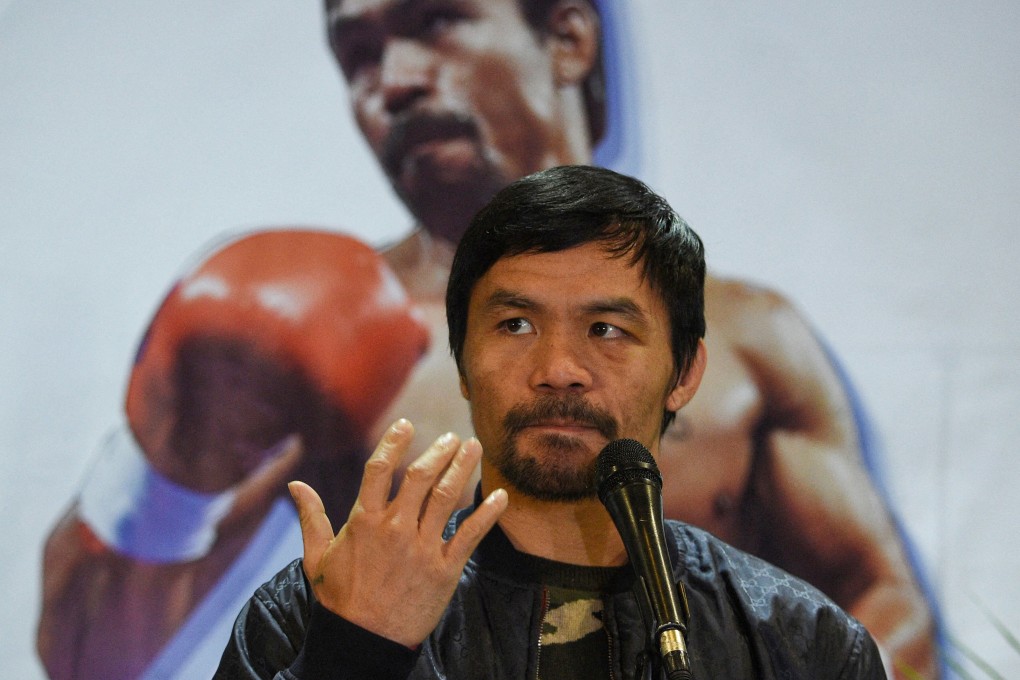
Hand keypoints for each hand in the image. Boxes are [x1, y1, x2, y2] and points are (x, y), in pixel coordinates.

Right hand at [289, 419, 506, 647]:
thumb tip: (295, 485)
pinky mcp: (444, 570)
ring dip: (463, 469)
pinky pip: (470, 535)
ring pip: (447, 498)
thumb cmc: (339, 600)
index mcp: (363, 521)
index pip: (379, 469)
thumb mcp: (316, 557)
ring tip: (474, 448)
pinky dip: (488, 513)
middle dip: (439, 452)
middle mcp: (395, 530)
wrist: (364, 643)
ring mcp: (422, 549)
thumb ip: (311, 517)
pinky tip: (500, 496)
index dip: (393, 442)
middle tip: (452, 437)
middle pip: (420, 477)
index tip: (406, 424)